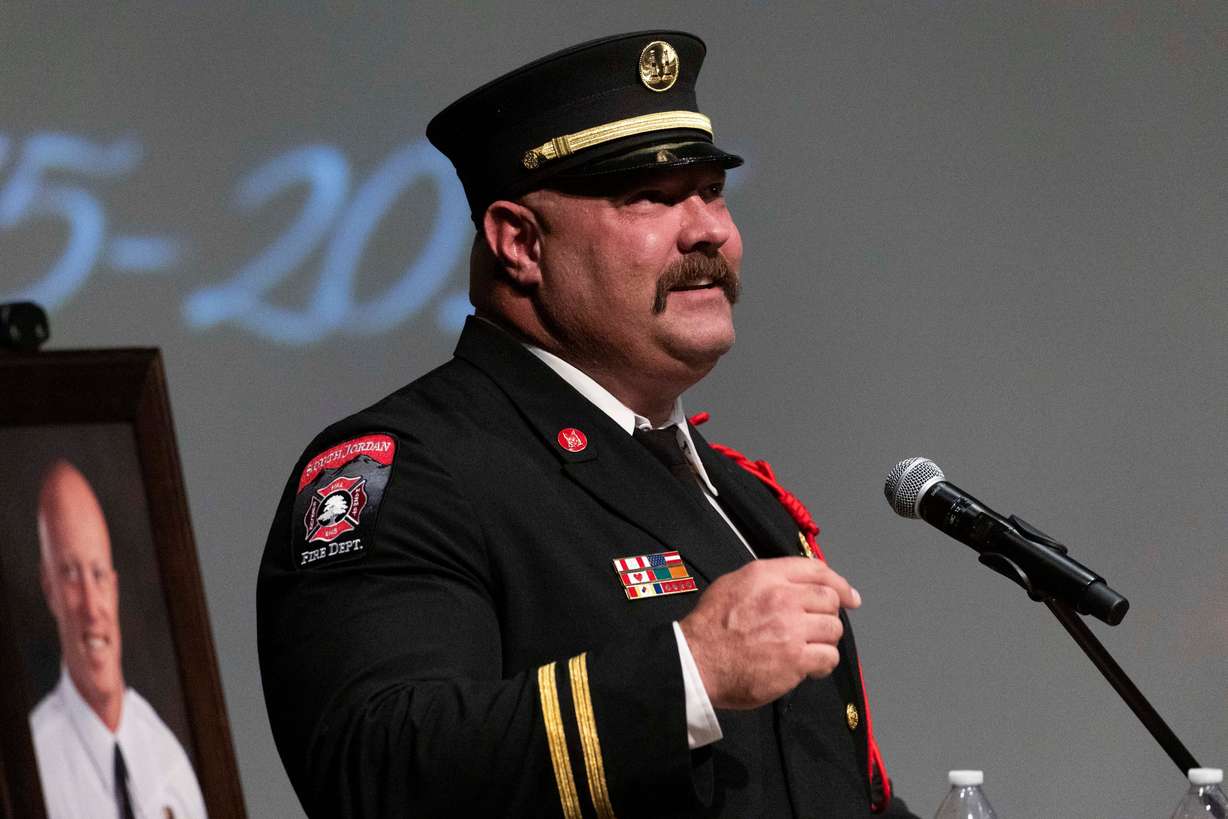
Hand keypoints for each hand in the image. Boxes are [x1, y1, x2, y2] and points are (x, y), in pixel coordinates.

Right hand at [678, 556, 860, 709]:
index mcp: (766, 575)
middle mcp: (783, 597)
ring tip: (810, 649)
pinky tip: (810, 667)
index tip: (850, 596)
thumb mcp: (733, 584)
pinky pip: (828, 657)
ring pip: (833, 629)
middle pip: (830, 600)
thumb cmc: (709, 627)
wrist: (696, 661)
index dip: (839, 584)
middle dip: (829, 615)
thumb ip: (766, 579)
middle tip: (819, 628)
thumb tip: (793, 584)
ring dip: (825, 640)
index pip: (816, 570)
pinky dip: (823, 663)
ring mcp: (791, 628)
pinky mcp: (796, 659)